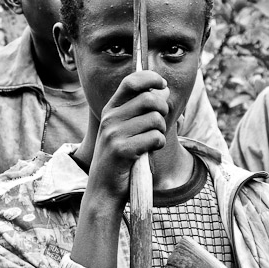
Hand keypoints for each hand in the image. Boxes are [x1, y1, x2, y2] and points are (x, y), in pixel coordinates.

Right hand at [86, 70, 168, 213]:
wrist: (104, 189)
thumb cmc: (121, 158)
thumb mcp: (128, 130)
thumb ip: (144, 110)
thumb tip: (164, 90)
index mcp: (111, 110)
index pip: (131, 82)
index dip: (150, 78)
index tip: (162, 84)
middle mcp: (110, 118)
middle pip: (150, 99)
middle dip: (163, 110)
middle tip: (159, 124)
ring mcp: (114, 134)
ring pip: (155, 119)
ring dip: (161, 131)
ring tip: (152, 142)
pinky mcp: (122, 150)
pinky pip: (155, 138)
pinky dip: (158, 145)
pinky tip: (149, 152)